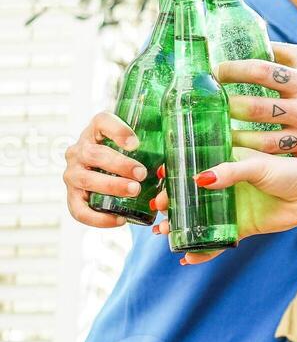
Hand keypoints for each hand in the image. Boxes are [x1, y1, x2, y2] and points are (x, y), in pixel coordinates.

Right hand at [63, 112, 149, 227]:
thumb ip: (152, 146)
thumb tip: (179, 158)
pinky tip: (119, 220)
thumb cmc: (125, 158)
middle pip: (94, 154)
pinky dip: (98, 218)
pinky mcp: (72, 196)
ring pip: (85, 179)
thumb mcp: (136, 146)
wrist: (103, 173)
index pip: (101, 122)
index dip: (118, 131)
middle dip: (119, 164)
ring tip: (134, 190)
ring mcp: (72, 173)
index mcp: (95, 132)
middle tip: (142, 173)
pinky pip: (78, 210)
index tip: (136, 143)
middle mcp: (79, 150)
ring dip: (111, 186)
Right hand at [153, 148, 296, 262]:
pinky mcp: (242, 228)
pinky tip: (189, 257)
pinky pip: (218, 240)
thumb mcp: (258, 167)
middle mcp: (225, 187)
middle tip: (158, 214)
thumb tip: (200, 180)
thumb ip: (230, 172)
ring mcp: (232, 208)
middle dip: (171, 207)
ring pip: (200, 220)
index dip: (173, 180)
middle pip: (190, 198)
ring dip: (181, 228)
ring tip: (164, 234)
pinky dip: (204, 249)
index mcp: (225, 165)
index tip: (158, 187)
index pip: (191, 171)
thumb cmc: (289, 173)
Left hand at [217, 42, 296, 156]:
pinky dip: (258, 160)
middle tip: (212, 106)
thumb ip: (282, 53)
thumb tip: (249, 40)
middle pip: (256, 108)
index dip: (234, 70)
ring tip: (221, 135)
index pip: (262, 71)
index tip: (217, 71)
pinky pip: (279, 161)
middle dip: (229, 106)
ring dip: (236, 139)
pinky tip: (241, 157)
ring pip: (263, 142)